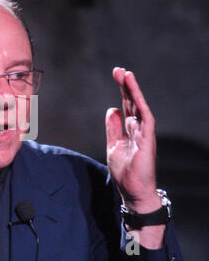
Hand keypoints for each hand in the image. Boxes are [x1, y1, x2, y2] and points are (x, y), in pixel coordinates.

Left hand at [105, 67, 160, 212]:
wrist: (132, 191)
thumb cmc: (125, 171)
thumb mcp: (113, 145)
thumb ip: (113, 128)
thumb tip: (111, 109)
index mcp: (130, 129)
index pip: (126, 104)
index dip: (122, 90)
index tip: (116, 74)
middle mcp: (138, 128)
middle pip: (132, 102)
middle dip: (126, 85)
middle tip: (118, 69)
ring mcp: (144, 133)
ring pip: (139, 106)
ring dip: (133, 90)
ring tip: (126, 74)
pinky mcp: (147, 140)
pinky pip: (146, 119)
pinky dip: (141, 105)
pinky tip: (135, 94)